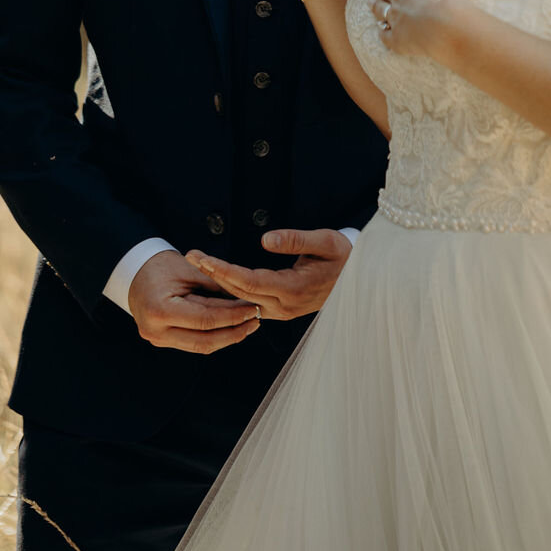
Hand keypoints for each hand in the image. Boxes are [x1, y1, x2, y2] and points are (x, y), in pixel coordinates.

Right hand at [127, 249, 261, 353]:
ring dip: (226, 337)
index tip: (252, 309)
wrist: (134, 272)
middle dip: (233, 331)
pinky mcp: (163, 340)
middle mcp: (157, 330)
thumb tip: (243, 296)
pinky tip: (229, 328)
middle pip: (204, 340)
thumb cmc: (158, 266)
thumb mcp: (188, 269)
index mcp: (161, 310)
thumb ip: (215, 284)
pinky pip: (192, 343)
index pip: (206, 319)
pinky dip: (212, 336)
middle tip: (254, 320)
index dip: (232, 316)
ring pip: (200, 346)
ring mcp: (158, 339)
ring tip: (246, 326)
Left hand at [185, 227, 352, 320]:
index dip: (223, 270)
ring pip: (242, 300)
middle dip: (213, 274)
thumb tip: (265, 239)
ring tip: (198, 264)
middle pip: (239, 292)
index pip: (248, 282)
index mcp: (293, 289)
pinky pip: (251, 303)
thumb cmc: (344, 256)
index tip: (202, 258)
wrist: (360, 280)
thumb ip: (295, 240)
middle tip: (190, 256)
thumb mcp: (325, 241)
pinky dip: (233, 291)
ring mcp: (282, 311)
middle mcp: (284, 306)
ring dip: (219, 282)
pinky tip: (218, 279)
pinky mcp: (282, 310)